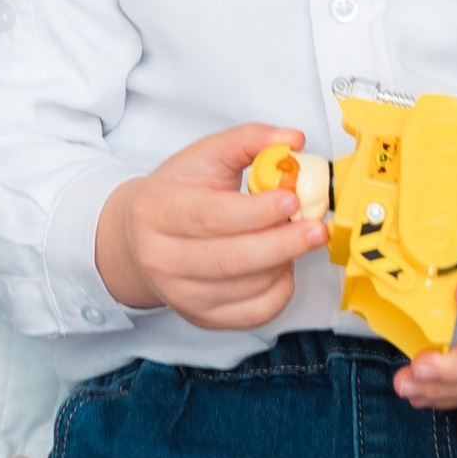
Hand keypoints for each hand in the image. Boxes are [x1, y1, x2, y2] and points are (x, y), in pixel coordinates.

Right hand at [96, 125, 329, 331]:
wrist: (140, 239)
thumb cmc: (177, 194)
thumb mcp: (204, 157)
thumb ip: (248, 141)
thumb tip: (295, 140)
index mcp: (156, 210)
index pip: (209, 216)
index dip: (256, 212)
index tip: (292, 198)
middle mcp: (160, 258)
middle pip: (229, 259)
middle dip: (281, 244)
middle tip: (316, 229)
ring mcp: (179, 294)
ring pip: (246, 288)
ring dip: (284, 263)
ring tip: (296, 240)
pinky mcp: (201, 318)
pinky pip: (253, 314)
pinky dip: (280, 292)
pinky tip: (282, 266)